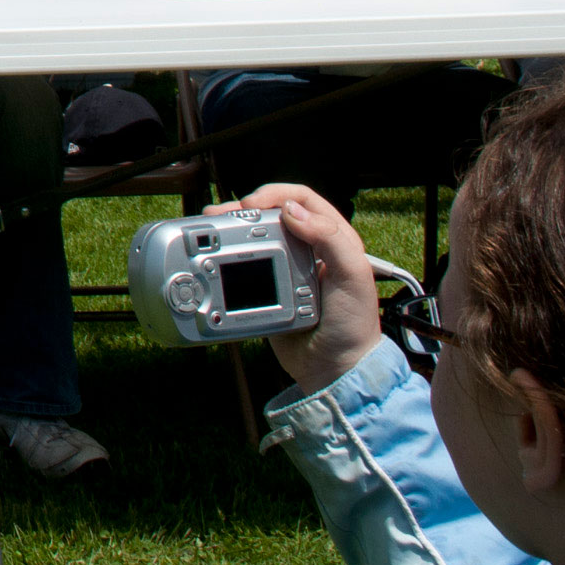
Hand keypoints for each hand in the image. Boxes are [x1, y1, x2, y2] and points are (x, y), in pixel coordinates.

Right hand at [235, 183, 382, 396]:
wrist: (335, 369)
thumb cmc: (353, 326)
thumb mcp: (353, 277)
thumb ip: (330, 239)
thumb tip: (292, 211)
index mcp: (334, 240)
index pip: (303, 200)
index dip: (276, 195)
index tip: (254, 205)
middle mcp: (309, 250)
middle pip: (272, 214)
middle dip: (244, 208)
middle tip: (222, 214)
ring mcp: (287, 269)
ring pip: (255, 236)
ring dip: (232, 228)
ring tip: (212, 227)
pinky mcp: (269, 288)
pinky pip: (247, 264)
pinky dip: (229, 255)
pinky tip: (218, 254)